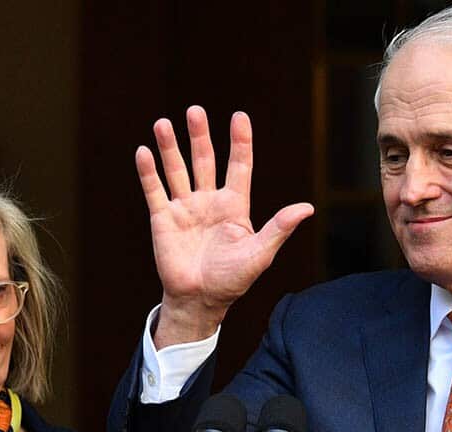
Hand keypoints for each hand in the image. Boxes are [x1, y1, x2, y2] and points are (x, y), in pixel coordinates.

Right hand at [136, 106, 312, 347]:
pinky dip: (149, 172)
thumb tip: (307, 207)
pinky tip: (144, 152)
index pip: (238, 166)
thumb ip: (278, 228)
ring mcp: (185, 208)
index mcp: (234, 206)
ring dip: (170, 147)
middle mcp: (208, 201)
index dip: (240, 142)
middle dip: (199, 136)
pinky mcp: (163, 219)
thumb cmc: (232, 280)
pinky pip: (155, 190)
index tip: (239, 116)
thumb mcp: (259, 254)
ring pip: (176, 170)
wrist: (199, 300)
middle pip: (204, 160)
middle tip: (194, 111)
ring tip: (163, 123)